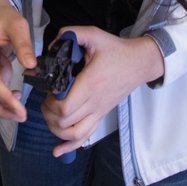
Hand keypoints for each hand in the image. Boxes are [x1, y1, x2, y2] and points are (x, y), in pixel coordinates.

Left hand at [40, 28, 161, 157]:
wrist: (140, 63)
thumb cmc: (117, 50)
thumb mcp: (93, 35)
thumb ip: (69, 34)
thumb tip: (52, 45)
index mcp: (90, 84)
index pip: (65, 106)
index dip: (51, 103)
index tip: (48, 90)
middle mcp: (94, 102)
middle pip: (65, 122)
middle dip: (49, 113)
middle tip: (46, 98)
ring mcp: (98, 111)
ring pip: (73, 134)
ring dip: (56, 129)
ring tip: (50, 116)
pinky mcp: (101, 115)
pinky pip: (85, 136)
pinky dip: (70, 146)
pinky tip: (58, 151)